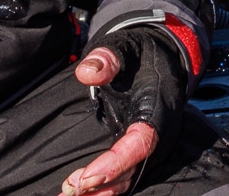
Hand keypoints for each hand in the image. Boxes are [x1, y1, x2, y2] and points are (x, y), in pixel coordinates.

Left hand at [63, 26, 189, 195]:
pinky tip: (79, 194)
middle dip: (102, 185)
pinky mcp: (140, 152)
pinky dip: (103, 189)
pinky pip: (124, 176)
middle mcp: (159, 134)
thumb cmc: (141, 53)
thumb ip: (106, 58)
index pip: (140, 144)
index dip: (114, 164)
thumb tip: (87, 72)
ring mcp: (151, 146)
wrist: (161, 56)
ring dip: (100, 191)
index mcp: (158, 109)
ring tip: (68, 195)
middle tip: (68, 190)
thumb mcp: (124, 47)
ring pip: (128, 179)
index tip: (85, 177)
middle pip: (133, 170)